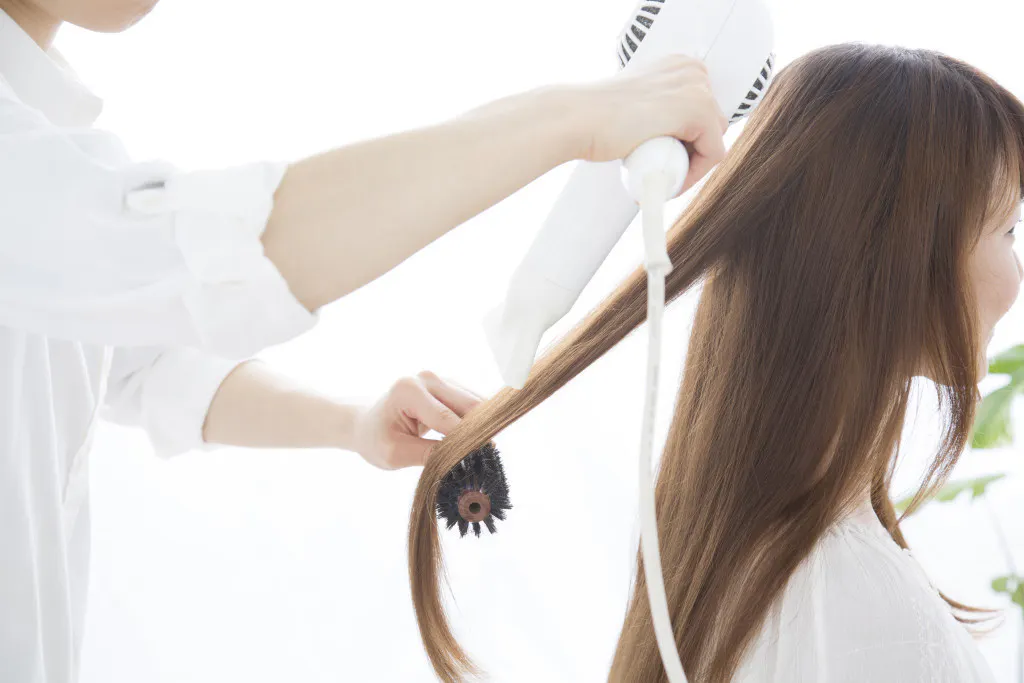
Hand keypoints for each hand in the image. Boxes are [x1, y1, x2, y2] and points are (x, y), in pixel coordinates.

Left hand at [350, 371, 483, 469]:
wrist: (368, 424)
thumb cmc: (376, 439)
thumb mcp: (395, 454)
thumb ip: (427, 455)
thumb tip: (462, 459)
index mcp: (409, 390)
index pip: (446, 418)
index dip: (465, 441)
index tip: (478, 462)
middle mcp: (427, 378)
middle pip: (469, 406)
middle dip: (478, 433)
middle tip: (484, 460)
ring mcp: (441, 379)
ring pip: (477, 404)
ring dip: (480, 427)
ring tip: (477, 452)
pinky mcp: (451, 386)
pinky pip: (474, 404)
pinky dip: (476, 423)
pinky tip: (471, 440)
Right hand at [572, 55, 728, 193]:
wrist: (577, 118)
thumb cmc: (594, 118)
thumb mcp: (635, 106)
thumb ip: (654, 111)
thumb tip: (663, 133)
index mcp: (677, 66)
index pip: (701, 114)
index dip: (686, 144)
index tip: (664, 162)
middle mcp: (692, 70)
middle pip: (711, 127)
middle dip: (690, 154)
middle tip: (661, 171)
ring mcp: (697, 88)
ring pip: (713, 142)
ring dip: (690, 166)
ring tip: (660, 177)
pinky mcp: (699, 110)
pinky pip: (713, 154)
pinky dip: (693, 175)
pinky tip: (668, 182)